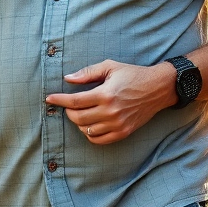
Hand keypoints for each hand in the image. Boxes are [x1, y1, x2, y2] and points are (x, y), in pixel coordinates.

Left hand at [46, 60, 177, 144]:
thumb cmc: (133, 75)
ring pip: (86, 130)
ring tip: (80, 113)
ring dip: (78, 122)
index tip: (49, 99)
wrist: (158, 88)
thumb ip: (88, 72)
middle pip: (77, 118)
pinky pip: (98, 139)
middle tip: (68, 104)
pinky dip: (89, 134)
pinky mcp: (123, 132)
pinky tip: (89, 125)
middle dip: (68, 111)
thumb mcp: (111, 67)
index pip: (75, 101)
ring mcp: (117, 124)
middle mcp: (110, 111)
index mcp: (106, 94)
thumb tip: (68, 78)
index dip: (59, 100)